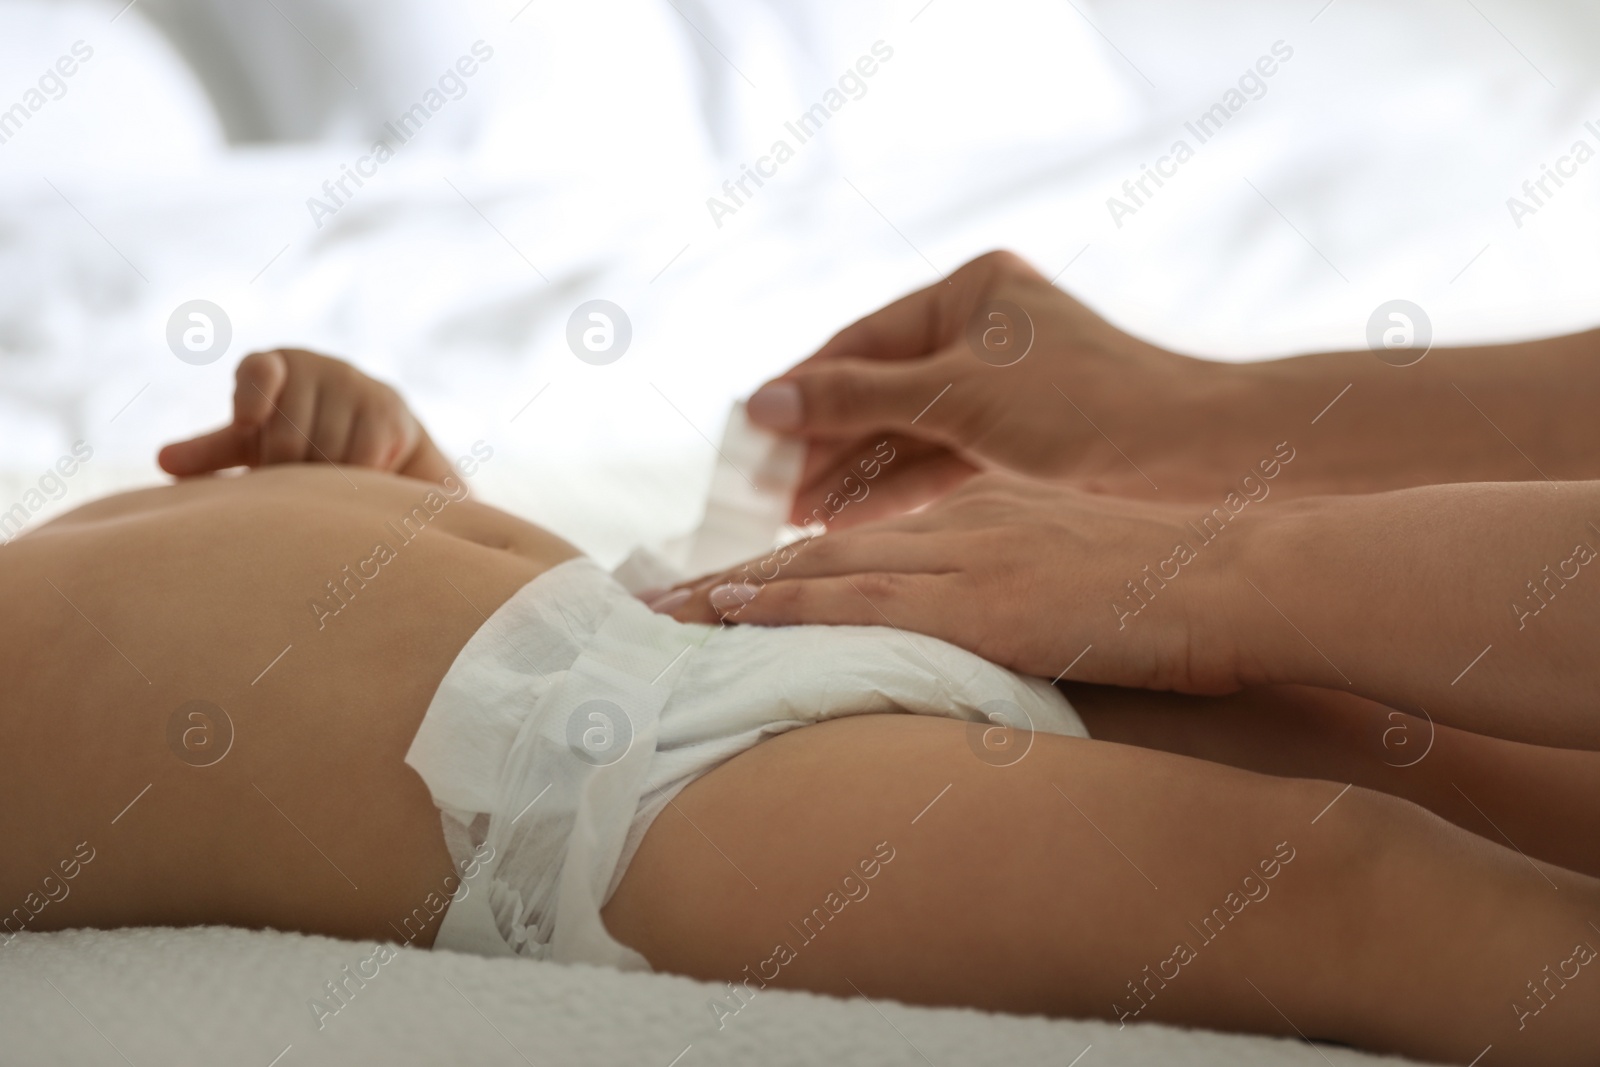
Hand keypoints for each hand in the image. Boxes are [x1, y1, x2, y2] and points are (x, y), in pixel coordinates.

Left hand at [159, 349, 452, 481]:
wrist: (380, 433)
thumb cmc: (301, 436)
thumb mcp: (255, 442)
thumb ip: (212, 451)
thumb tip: (161, 460)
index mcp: (274, 364)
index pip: (256, 371)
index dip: (251, 395)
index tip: (246, 423)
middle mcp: (317, 366)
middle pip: (288, 435)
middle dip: (284, 469)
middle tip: (288, 481)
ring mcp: (356, 385)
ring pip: (326, 452)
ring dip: (321, 480)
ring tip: (322, 484)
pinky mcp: (388, 410)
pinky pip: (362, 459)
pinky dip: (353, 479)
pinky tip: (353, 481)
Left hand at [657, 472, 1251, 694]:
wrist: (1247, 574)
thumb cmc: (1183, 590)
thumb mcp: (1084, 581)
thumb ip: (1020, 601)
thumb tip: (988, 643)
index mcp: (981, 518)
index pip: (855, 551)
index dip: (777, 576)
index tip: (715, 596)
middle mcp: (956, 525)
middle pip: (815, 556)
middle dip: (724, 584)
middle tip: (646, 608)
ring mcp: (965, 556)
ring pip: (817, 574)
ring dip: (727, 595)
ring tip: (654, 618)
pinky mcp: (981, 598)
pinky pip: (861, 602)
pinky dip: (788, 606)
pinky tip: (732, 614)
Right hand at [746, 251, 1224, 527]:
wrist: (1195, 459)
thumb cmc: (1085, 406)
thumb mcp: (957, 396)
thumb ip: (857, 399)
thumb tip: (764, 404)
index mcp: (972, 291)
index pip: (862, 342)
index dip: (802, 389)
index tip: (749, 433)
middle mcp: (982, 333)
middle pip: (878, 389)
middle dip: (824, 440)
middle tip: (765, 488)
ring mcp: (998, 391)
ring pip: (905, 432)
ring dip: (852, 471)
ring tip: (795, 515)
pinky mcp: (1014, 443)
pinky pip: (936, 461)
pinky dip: (893, 488)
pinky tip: (845, 517)